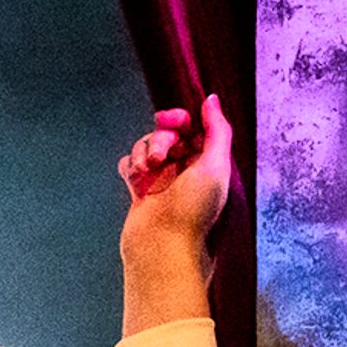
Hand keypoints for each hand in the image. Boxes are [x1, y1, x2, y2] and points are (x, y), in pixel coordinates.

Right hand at [117, 92, 234, 257]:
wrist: (160, 247)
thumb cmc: (191, 213)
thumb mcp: (216, 165)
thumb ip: (217, 129)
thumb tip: (211, 100)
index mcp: (209, 163)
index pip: (194, 127)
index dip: (182, 119)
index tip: (175, 121)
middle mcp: (186, 169)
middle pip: (168, 133)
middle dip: (161, 138)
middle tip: (160, 154)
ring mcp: (162, 179)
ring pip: (146, 146)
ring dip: (143, 152)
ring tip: (147, 170)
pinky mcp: (140, 189)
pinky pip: (130, 164)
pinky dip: (130, 166)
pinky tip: (135, 178)